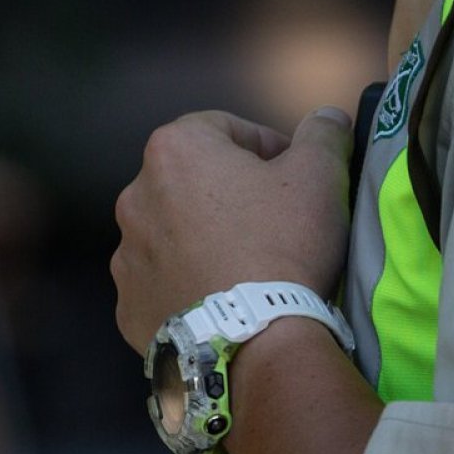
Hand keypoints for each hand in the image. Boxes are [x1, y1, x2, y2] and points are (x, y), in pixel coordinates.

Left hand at [112, 107, 352, 353]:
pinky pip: (163, 282)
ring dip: (205, 239)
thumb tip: (328, 115)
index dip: (267, 147)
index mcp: (176, 151)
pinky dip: (190, 284)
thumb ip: (323, 134)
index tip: (296, 176)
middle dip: (232, 194)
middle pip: (194, 182)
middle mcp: (136, 195)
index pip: (225, 128)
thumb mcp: (321, 176)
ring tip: (249, 267)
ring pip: (174, 233)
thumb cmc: (284, 243)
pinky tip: (225, 299)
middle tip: (276, 223)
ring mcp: (126, 254)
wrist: (253, 338)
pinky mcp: (129, 305)